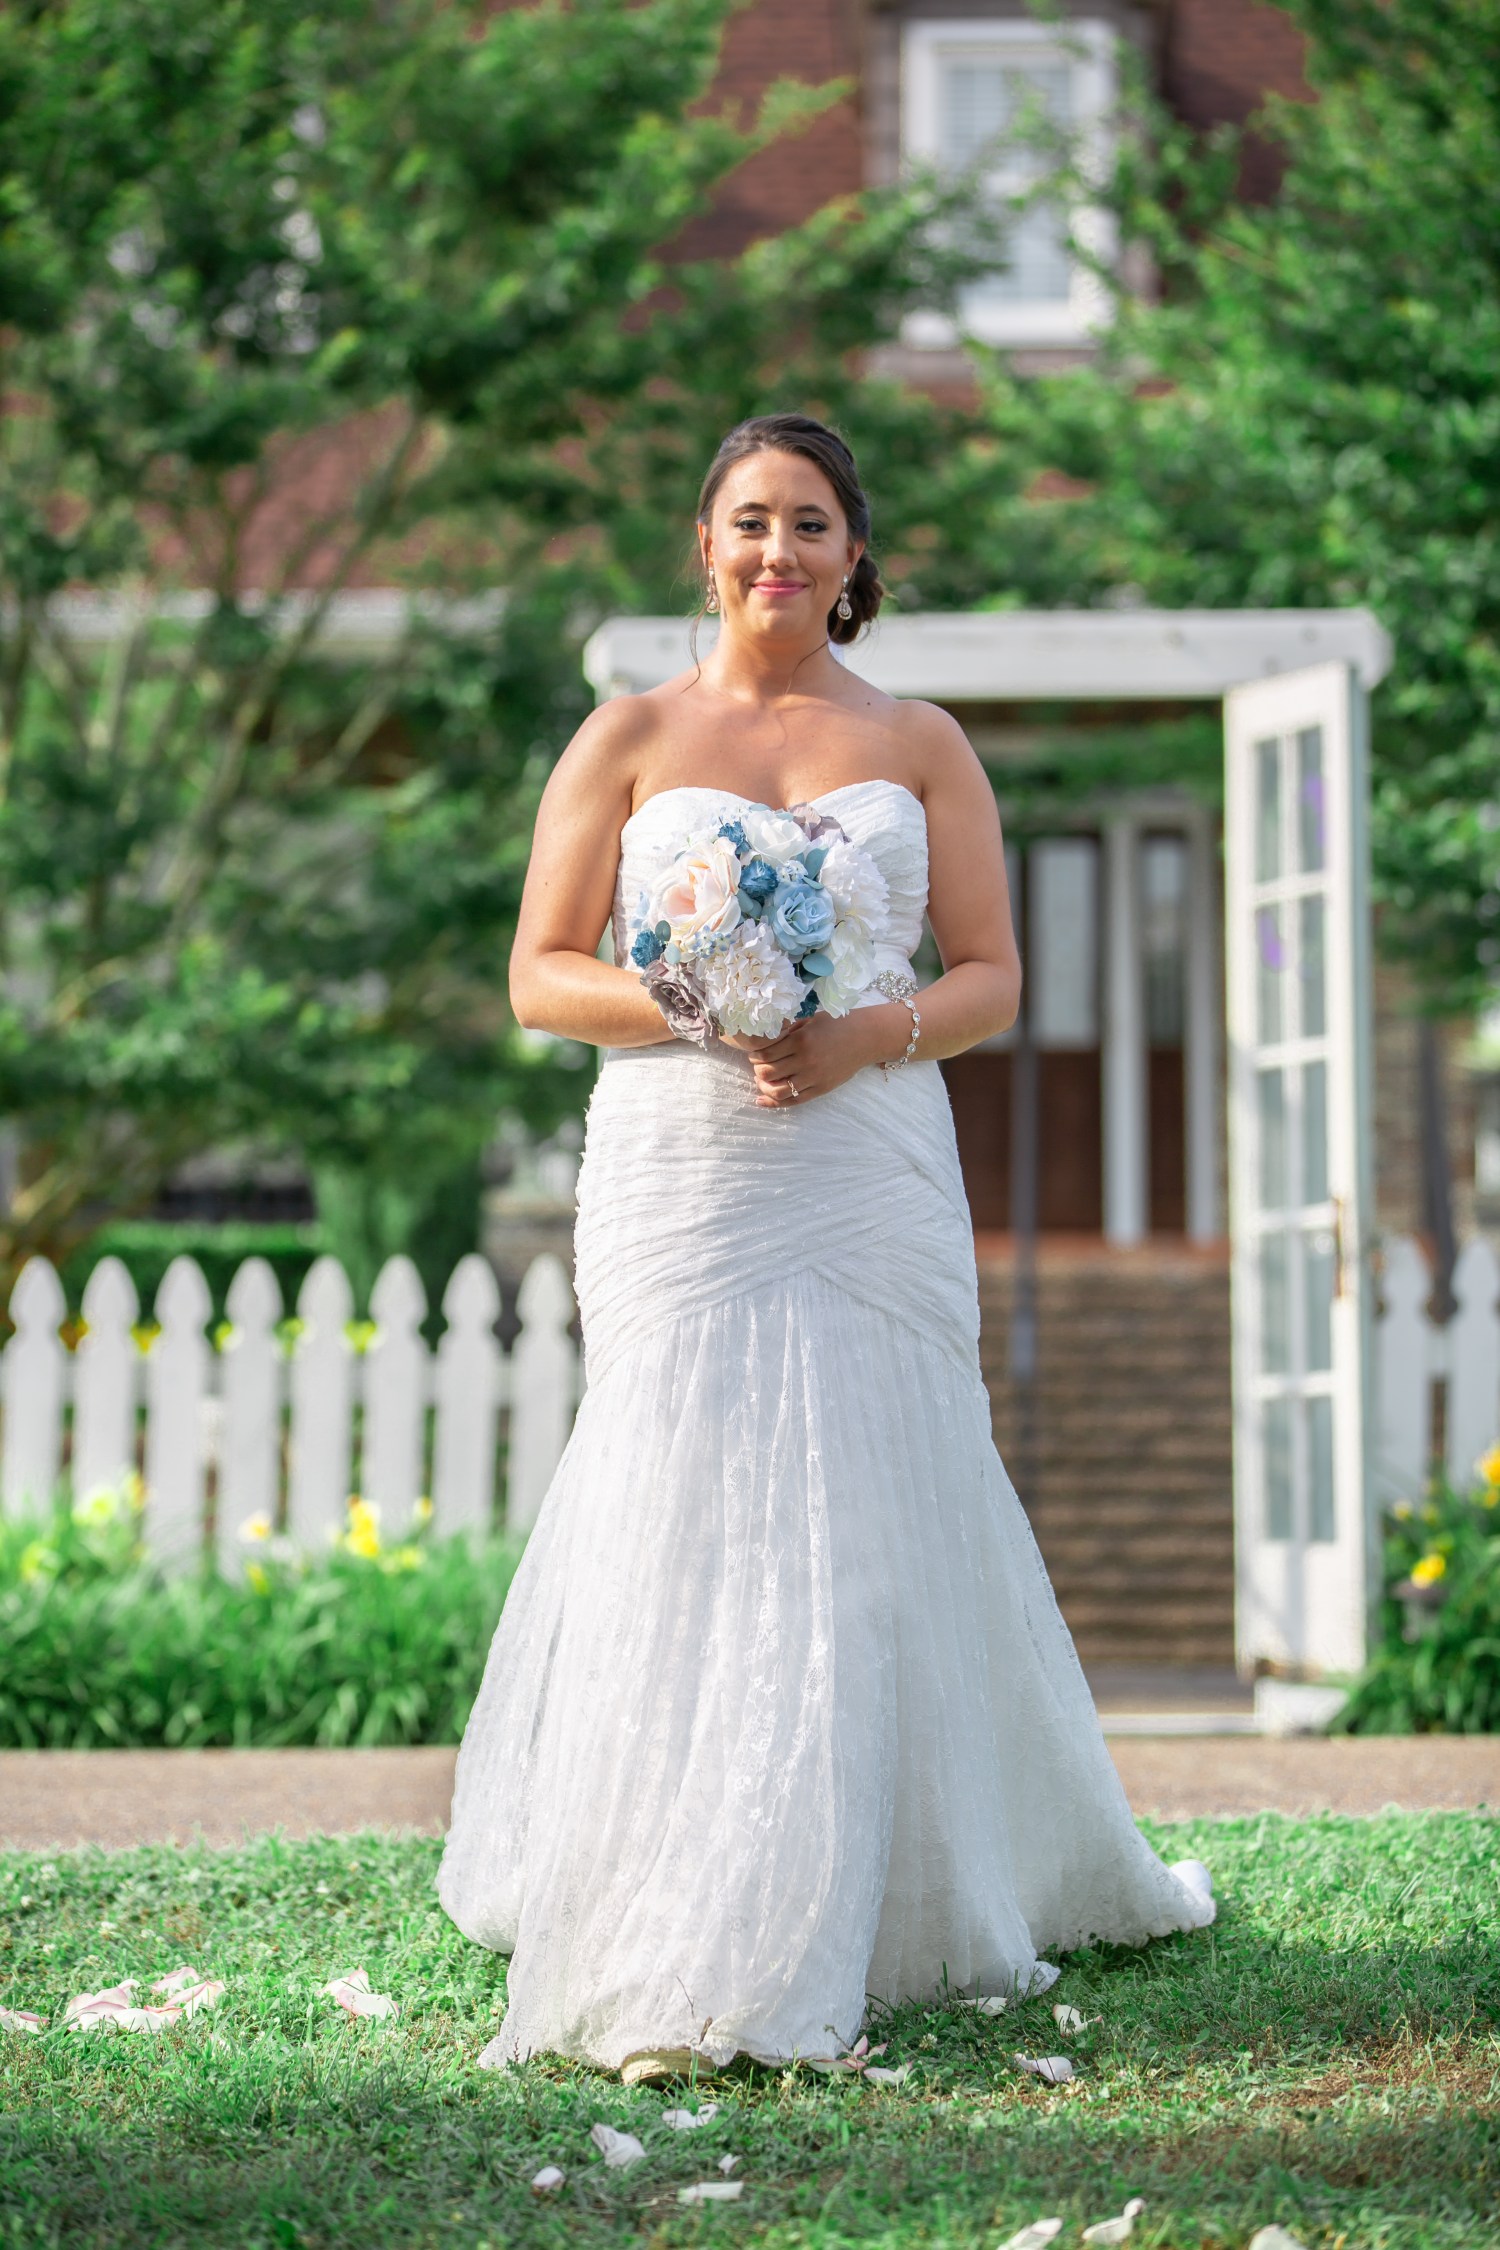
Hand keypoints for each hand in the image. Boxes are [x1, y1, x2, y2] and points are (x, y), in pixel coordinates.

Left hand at [723, 1002, 907, 1106]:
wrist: (865, 1038)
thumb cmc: (837, 1025)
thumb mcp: (810, 1021)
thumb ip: (789, 1030)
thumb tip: (765, 1038)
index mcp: (800, 1040)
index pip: (765, 1053)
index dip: (754, 1055)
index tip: (753, 1053)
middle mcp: (805, 1060)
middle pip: (768, 1072)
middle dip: (757, 1070)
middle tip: (758, 1066)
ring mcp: (814, 1077)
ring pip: (777, 1090)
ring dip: (764, 1087)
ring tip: (763, 1080)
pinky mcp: (821, 1089)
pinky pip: (794, 1101)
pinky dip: (774, 1103)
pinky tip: (762, 1100)